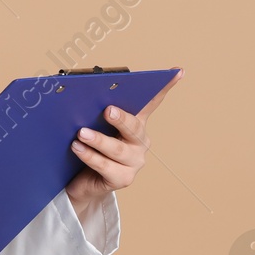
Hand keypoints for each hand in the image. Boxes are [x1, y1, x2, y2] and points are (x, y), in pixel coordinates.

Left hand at [66, 68, 183, 214]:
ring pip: (118, 149)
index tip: (177, 71)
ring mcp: (134, 162)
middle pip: (134, 128)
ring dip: (99, 140)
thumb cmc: (90, 148)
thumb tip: (83, 95)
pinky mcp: (122, 179)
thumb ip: (95, 113)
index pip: (152, 103)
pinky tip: (77, 148)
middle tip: (108, 110)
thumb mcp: (94, 127)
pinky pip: (105, 166)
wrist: (83, 182)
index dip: (164, 88)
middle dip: (121, 118)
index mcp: (136, 124)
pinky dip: (90, 156)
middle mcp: (140, 143)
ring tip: (81, 133)